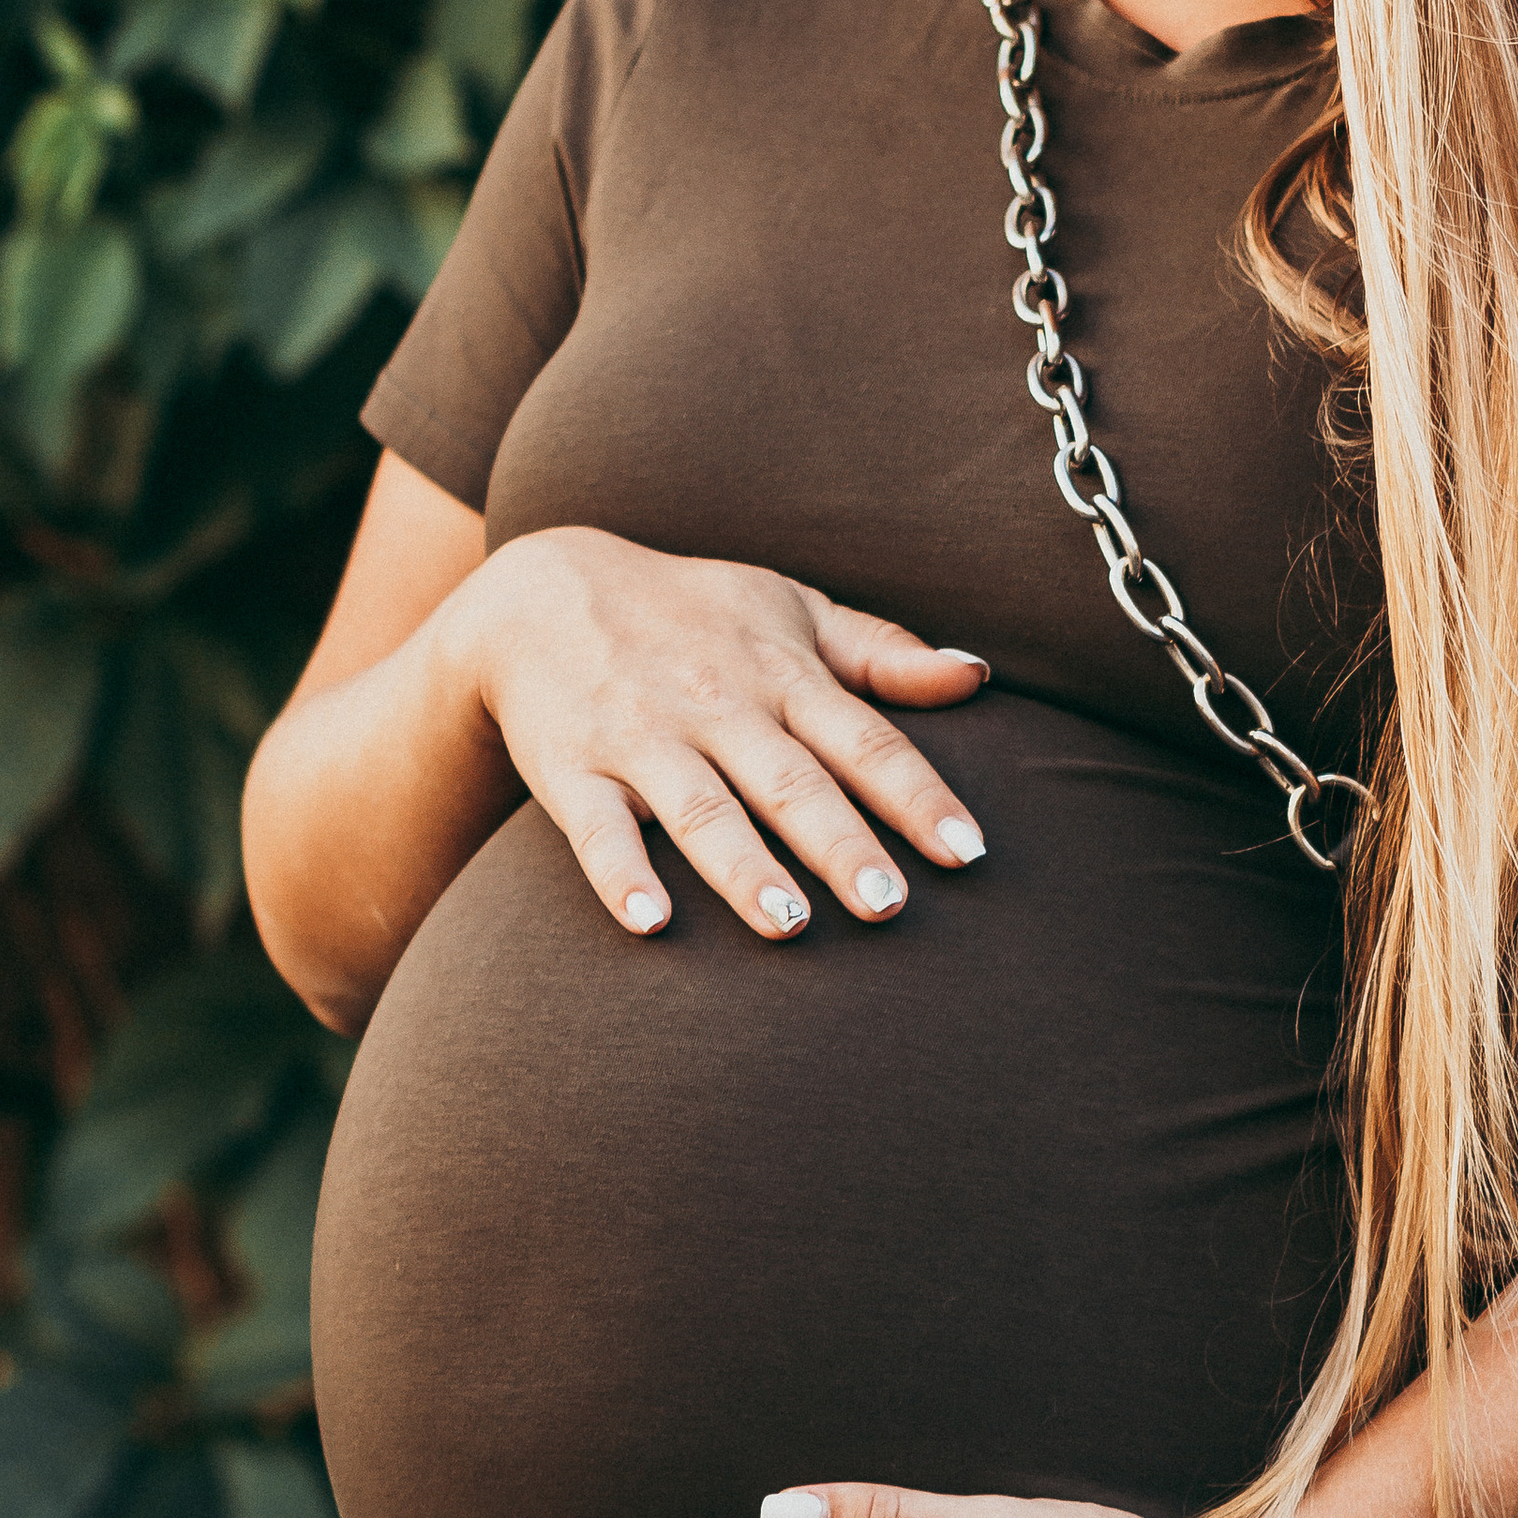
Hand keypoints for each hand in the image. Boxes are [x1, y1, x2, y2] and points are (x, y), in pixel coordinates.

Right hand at [449, 525, 990, 941]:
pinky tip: (650, 922)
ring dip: (743, 868)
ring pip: (701, 810)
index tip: (967, 851)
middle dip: (839, 844)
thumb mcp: (789, 608)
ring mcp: (641, 738)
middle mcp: (717, 704)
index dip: (916, 795)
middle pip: (789, 783)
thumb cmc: (690, 611)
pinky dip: (622, 875)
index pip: (862, 740)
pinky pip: (596, 829)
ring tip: (787, 926)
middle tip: (889, 906)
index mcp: (781, 673)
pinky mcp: (572, 770)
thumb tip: (977, 676)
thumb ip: (883, 652)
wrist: (540, 591)